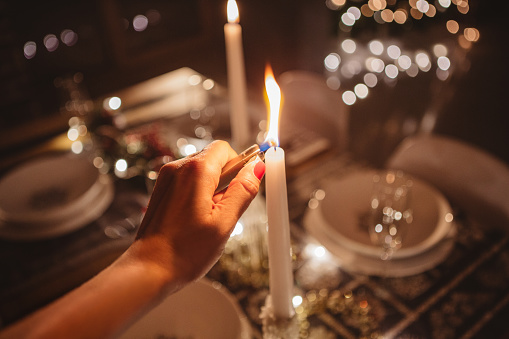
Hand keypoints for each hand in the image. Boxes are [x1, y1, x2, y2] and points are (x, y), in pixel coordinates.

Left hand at [127, 140, 264, 284]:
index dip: (240, 164)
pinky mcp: (162, 191)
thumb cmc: (185, 251)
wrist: (149, 270)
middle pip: (213, 159)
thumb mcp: (224, 222)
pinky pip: (188, 183)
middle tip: (226, 210)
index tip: (244, 186)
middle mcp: (177, 168)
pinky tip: (197, 220)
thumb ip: (243, 191)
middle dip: (227, 180)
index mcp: (195, 171)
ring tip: (210, 219)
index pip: (225, 149)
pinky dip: (199, 195)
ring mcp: (166, 179)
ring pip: (201, 172)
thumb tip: (257, 168)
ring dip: (213, 189)